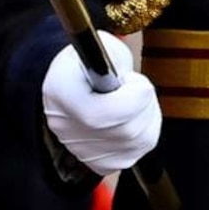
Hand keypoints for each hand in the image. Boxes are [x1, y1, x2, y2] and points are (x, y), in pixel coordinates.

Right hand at [40, 38, 160, 176]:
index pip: (100, 115)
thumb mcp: (103, 46)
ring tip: (135, 100)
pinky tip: (133, 118)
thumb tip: (124, 81)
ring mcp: (80, 148)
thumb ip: (113, 59)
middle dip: (144, 104)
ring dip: (149, 117)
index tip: (132, 79)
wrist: (77, 81)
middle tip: (136, 88)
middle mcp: (64, 126)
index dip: (132, 98)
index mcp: (59, 91)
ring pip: (137, 142)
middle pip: (125, 131)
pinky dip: (145, 134)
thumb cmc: (95, 60)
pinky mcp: (99, 162)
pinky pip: (136, 153)